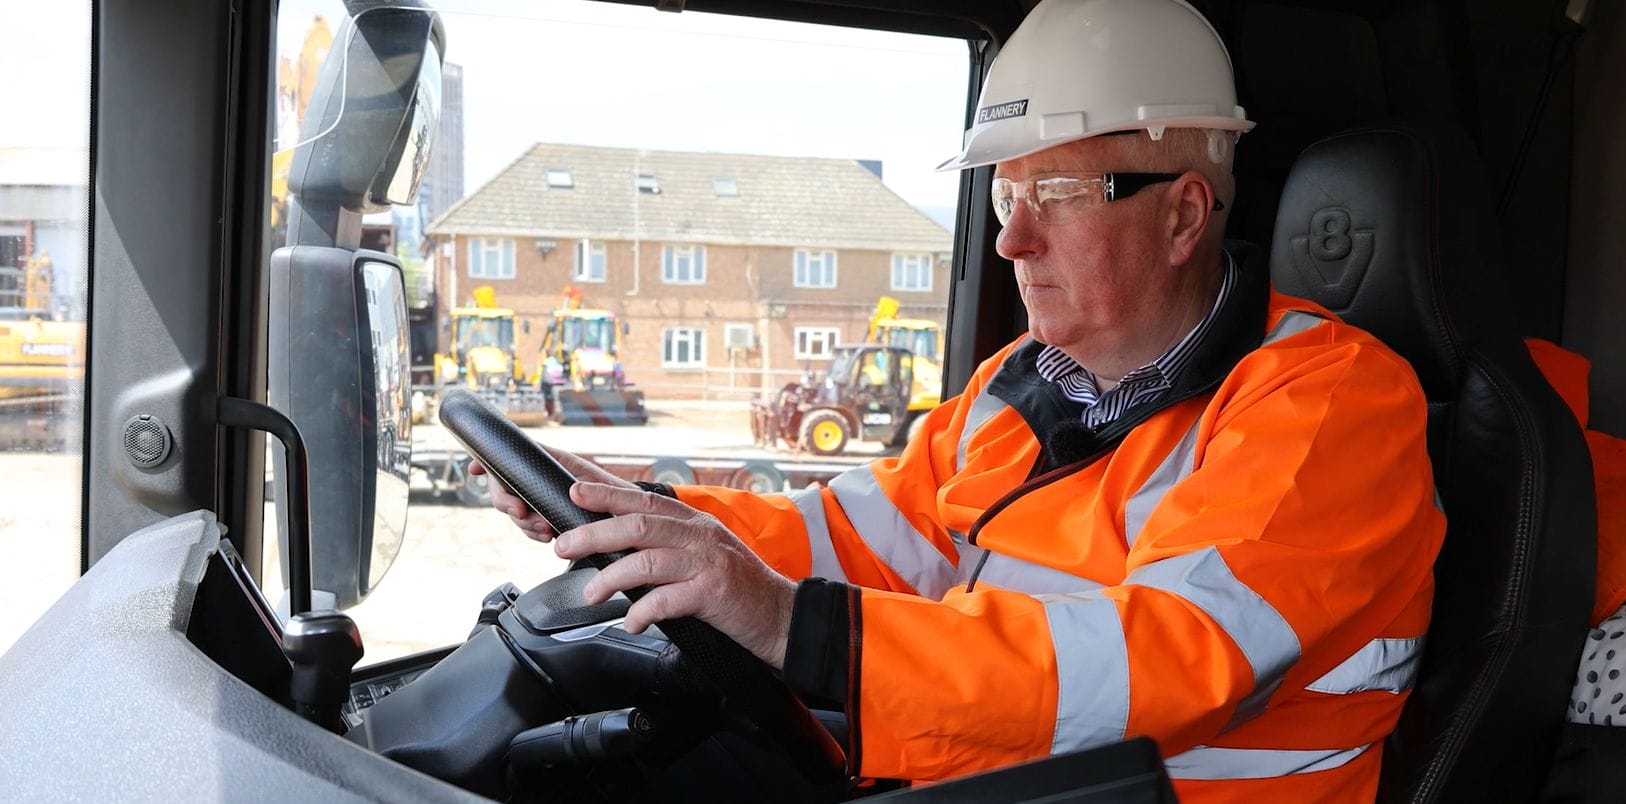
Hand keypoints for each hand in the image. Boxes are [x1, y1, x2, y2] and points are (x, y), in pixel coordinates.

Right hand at [469, 446, 634, 542]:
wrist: (630, 518)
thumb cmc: (612, 490)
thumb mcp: (585, 474)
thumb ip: (557, 467)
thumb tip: (530, 466)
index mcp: (546, 463)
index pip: (508, 457)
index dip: (485, 462)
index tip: (475, 469)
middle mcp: (540, 481)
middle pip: (503, 489)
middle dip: (508, 504)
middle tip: (523, 514)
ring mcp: (542, 501)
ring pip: (515, 512)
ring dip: (524, 524)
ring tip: (544, 529)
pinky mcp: (547, 520)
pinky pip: (529, 528)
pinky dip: (535, 534)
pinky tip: (547, 536)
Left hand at [553, 481, 796, 668]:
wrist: (782, 615)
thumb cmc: (738, 587)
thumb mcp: (705, 552)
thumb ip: (670, 544)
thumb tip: (619, 545)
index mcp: (694, 522)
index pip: (644, 500)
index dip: (606, 494)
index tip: (574, 492)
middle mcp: (700, 535)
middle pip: (638, 525)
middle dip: (594, 533)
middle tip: (563, 545)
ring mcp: (707, 563)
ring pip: (647, 560)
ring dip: (610, 578)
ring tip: (591, 595)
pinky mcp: (714, 593)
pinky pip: (667, 600)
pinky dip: (642, 612)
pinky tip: (632, 623)